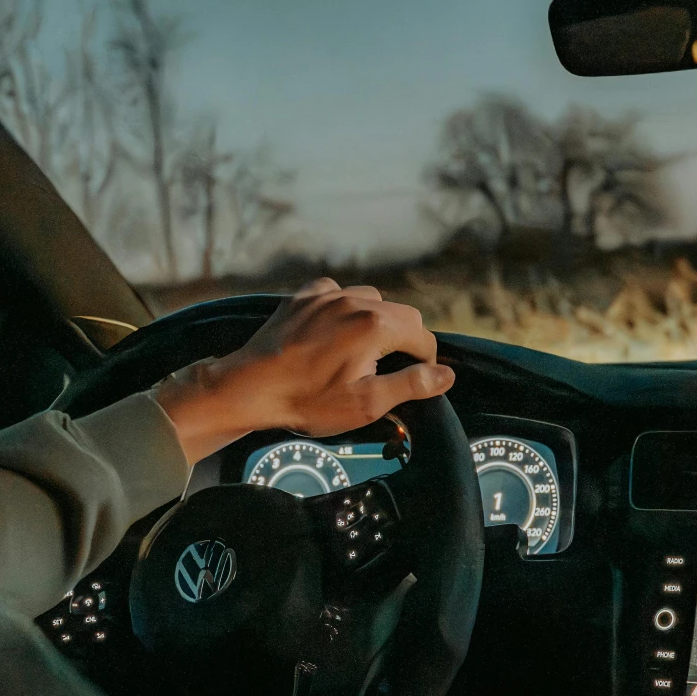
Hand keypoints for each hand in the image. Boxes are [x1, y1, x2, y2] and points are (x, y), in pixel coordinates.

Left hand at [152, 279, 454, 465]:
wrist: (250, 388)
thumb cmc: (308, 401)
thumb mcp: (366, 403)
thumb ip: (411, 384)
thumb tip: (446, 374)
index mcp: (376, 325)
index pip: (422, 337)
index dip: (425, 363)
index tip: (413, 381)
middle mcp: (356, 300)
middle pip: (401, 314)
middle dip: (404, 341)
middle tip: (387, 370)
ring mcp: (328, 294)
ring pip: (372, 299)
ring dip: (376, 321)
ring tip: (362, 351)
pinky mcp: (304, 295)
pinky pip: (338, 293)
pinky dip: (344, 308)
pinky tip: (334, 332)